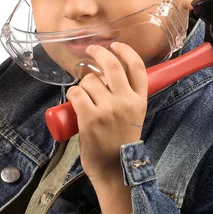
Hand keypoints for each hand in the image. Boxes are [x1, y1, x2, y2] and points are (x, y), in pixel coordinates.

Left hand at [66, 42, 147, 184]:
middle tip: (91, 50)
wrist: (114, 169)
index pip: (137, 67)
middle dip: (98, 52)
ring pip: (89, 80)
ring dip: (83, 84)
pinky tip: (75, 102)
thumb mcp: (134, 116)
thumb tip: (106, 74)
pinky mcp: (91, 118)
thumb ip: (127, 96)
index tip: (115, 44)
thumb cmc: (120, 142)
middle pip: (112, 65)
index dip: (125, 51)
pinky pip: (77, 93)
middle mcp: (126, 101)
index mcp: (140, 100)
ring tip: (84, 98)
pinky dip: (72, 94)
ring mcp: (108, 109)